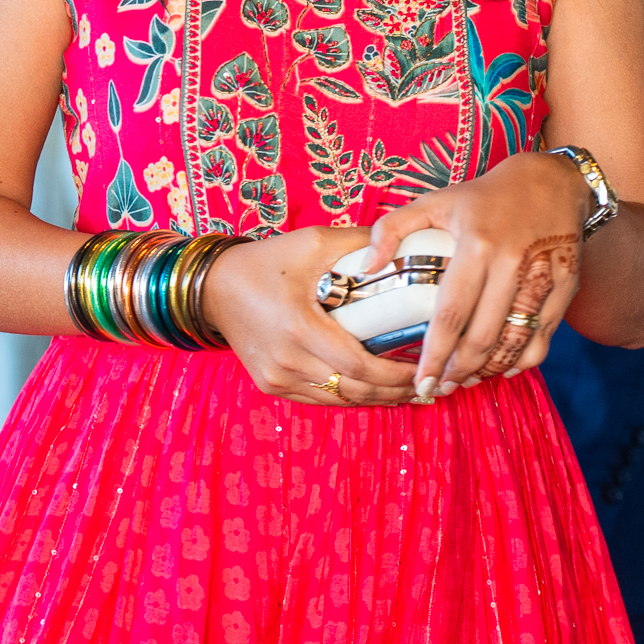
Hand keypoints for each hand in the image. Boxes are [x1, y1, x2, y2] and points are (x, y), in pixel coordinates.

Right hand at [201, 228, 420, 406]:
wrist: (214, 286)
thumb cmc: (265, 261)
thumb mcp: (312, 242)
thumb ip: (359, 243)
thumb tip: (405, 243)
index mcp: (299, 327)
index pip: (358, 366)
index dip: (396, 374)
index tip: (425, 367)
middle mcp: (287, 361)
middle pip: (353, 390)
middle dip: (395, 391)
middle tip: (428, 384)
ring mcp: (277, 378)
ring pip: (338, 400)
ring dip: (376, 399)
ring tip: (410, 391)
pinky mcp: (271, 385)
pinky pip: (319, 399)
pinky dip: (349, 397)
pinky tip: (374, 392)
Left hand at [363, 151, 591, 398]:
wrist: (550, 180)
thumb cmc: (484, 195)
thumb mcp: (434, 200)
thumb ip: (392, 228)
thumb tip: (366, 267)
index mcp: (475, 244)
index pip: (451, 313)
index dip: (435, 354)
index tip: (422, 382)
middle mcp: (510, 263)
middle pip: (483, 336)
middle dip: (459, 371)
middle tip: (441, 388)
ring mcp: (542, 276)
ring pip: (515, 341)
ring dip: (490, 370)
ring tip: (467, 380)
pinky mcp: (566, 285)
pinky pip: (545, 336)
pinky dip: (524, 359)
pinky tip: (504, 367)